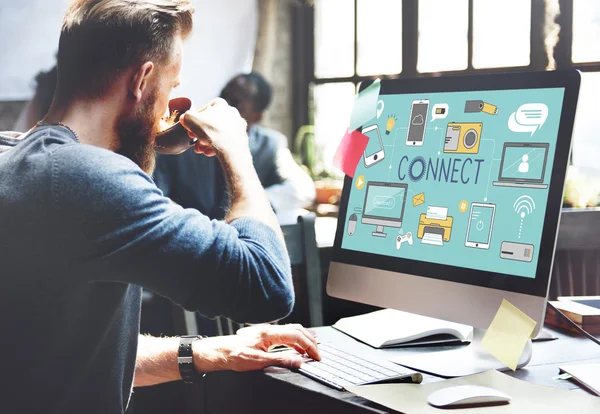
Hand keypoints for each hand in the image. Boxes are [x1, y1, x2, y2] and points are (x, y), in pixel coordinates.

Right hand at [179, 98, 248, 157]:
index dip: (194, 120)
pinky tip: (209, 153)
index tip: (189, 129)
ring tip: (200, 150)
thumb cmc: (211, 131)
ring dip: (207, 142)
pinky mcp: (242, 137)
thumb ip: (186, 116)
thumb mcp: (190, 119)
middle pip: (211, 123)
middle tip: (194, 141)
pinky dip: (217, 147)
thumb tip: (185, 118)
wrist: (231, 148)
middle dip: (200, 134)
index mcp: (220, 103)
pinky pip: (226, 141)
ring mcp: (238, 125)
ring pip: (218, 133)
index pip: (203, 110)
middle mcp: (232, 112)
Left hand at [193, 324, 319, 372]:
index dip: (309, 346)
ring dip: (303, 339)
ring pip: (292, 330)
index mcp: (269, 333)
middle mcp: (270, 329)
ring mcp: (268, 331)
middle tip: (317, 354)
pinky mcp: (265, 335)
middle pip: (297, 329)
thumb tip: (298, 361)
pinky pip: (285, 334)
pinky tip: (296, 349)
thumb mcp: (258, 361)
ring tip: (311, 351)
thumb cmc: (234, 355)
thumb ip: (280, 360)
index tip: (316, 356)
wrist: (220, 352)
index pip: (296, 336)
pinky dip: (295, 340)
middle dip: (310, 341)